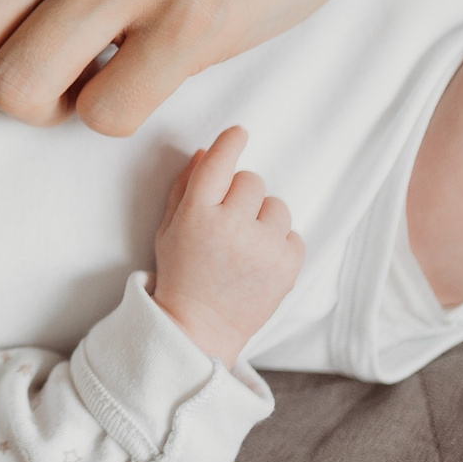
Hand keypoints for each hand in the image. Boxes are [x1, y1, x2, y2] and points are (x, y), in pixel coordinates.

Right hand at [150, 126, 303, 367]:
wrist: (200, 328)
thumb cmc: (181, 274)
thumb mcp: (169, 229)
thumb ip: (185, 188)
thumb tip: (206, 152)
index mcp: (196, 215)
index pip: (218, 164)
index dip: (230, 143)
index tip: (238, 132)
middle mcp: (231, 227)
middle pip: (252, 181)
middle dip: (241, 194)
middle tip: (229, 220)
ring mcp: (262, 248)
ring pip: (277, 206)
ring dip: (263, 219)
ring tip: (245, 246)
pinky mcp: (287, 266)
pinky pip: (293, 235)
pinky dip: (278, 245)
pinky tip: (259, 263)